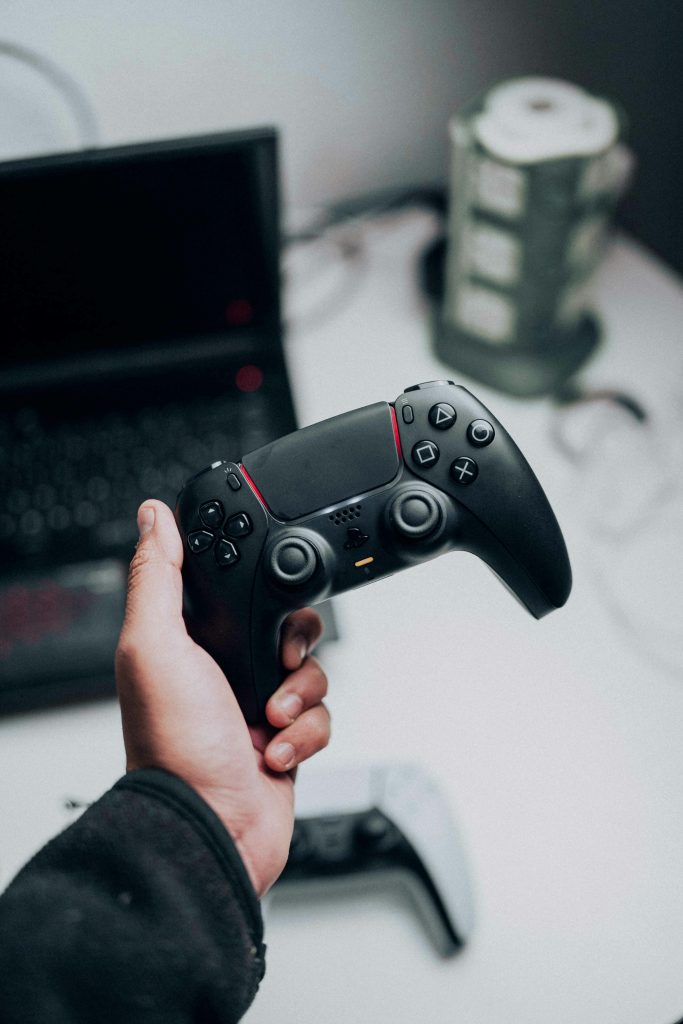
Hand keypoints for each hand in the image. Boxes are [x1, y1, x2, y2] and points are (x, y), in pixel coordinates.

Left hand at [115, 500, 330, 896]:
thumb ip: (156, 576)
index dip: (257, 591)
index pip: (236, 593)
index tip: (265, 605)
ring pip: (311, 673)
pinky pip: (321, 718)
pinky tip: (272, 753)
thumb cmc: (174, 747)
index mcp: (189, 645)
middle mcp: (223, 674)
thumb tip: (152, 516)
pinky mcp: (285, 743)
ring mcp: (255, 710)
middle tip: (275, 665)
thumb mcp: (155, 645)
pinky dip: (305, 735)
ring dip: (298, 698)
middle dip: (292, 648)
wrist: (210, 829)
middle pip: (287, 629)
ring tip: (268, 721)